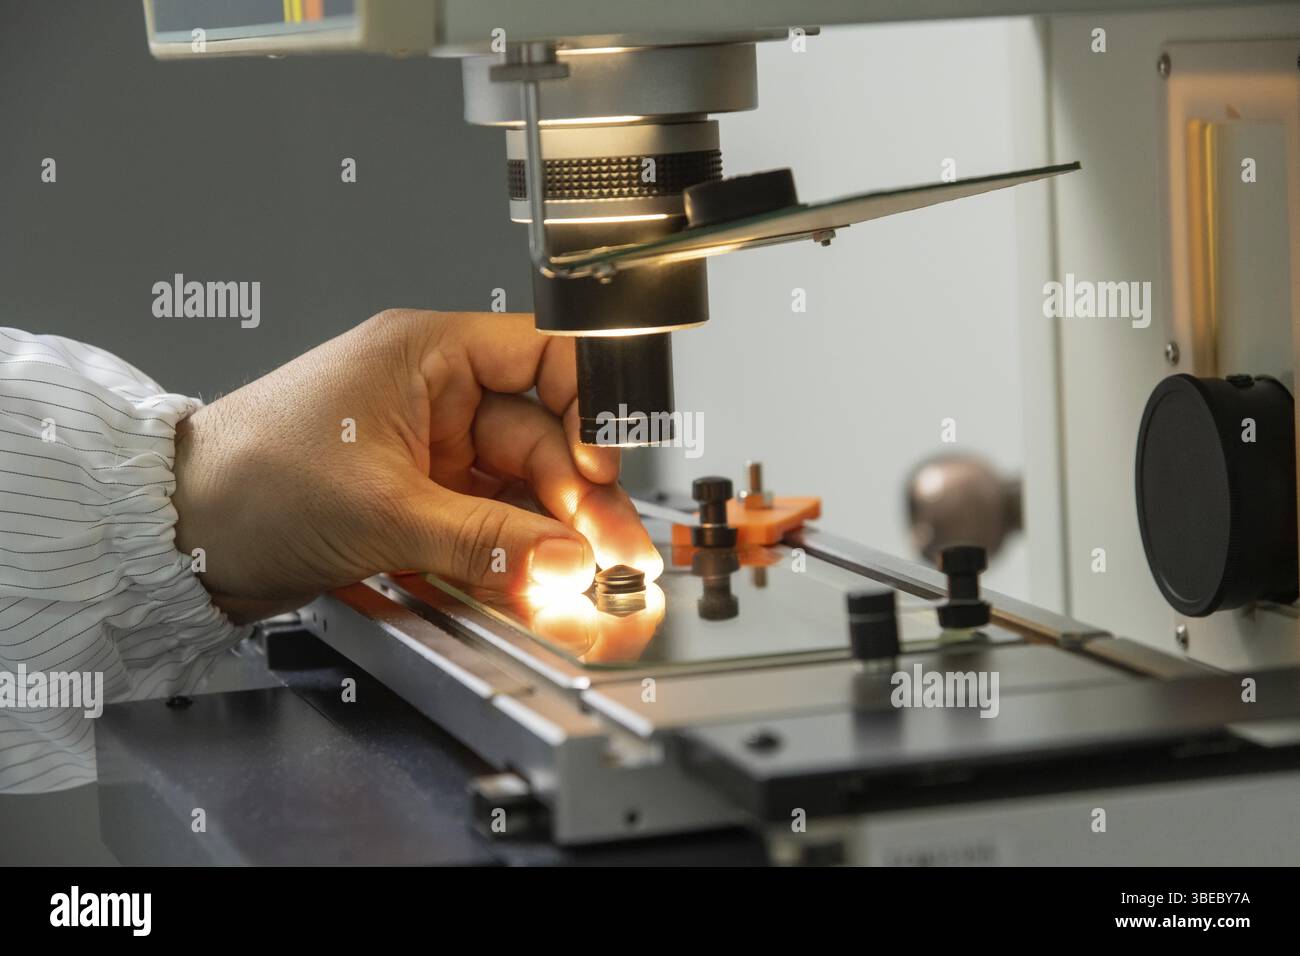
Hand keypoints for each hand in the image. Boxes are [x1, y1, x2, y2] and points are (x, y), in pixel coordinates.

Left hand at [172, 309, 662, 622]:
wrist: (179, 537)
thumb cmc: (250, 480)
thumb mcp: (382, 510)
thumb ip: (486, 539)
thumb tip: (567, 558)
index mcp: (428, 355)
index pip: (543, 356)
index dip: (586, 408)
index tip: (603, 467)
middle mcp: (437, 397)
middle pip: (541, 438)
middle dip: (579, 499)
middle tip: (613, 555)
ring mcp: (431, 453)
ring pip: (519, 489)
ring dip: (551, 536)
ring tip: (582, 581)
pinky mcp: (419, 502)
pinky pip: (487, 525)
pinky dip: (513, 557)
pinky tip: (539, 585)